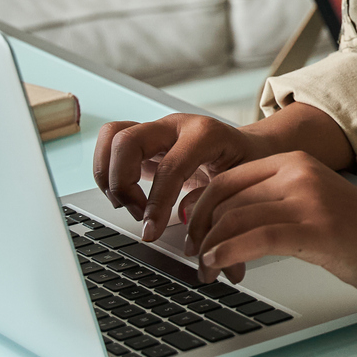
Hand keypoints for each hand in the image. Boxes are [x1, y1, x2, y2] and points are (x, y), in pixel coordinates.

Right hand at [94, 113, 257, 247]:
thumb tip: (189, 225)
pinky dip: (107, 171)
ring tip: (125, 204)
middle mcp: (175, 125)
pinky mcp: (145, 142)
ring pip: (111, 136)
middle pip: (126, 140)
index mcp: (204, 134)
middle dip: (122, 183)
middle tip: (137, 213)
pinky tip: (123, 195)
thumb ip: (216, 203)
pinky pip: (111, 145)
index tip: (150, 231)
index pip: (169, 166)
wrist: (250, 147)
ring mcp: (157, 130)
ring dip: (108, 174)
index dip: (155, 203)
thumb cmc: (249, 163)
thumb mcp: (243, 184)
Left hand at [183, 152, 356, 298]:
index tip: (190, 232)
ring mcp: (308, 199)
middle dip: (199, 231)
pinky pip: (254, 237)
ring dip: (209, 249)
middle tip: (194, 257)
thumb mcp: (313, 206)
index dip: (199, 207)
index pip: (227, 179)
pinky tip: (219, 269)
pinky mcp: (316, 229)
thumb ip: (275, 205)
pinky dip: (226, 255)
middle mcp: (299, 172)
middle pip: (224, 197)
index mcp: (296, 162)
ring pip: (233, 218)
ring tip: (207, 272)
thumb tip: (224, 224)